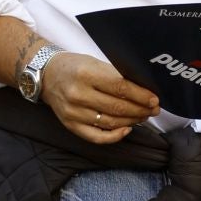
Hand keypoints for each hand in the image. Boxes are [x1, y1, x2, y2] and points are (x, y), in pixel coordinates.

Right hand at [40, 53, 158, 144]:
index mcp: (86, 74)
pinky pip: (96, 137)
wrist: (47, 76)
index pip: (120, 87)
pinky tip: (126, 129)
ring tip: (143, 117)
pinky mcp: (70, 125)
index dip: (141, 95)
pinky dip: (114, 136)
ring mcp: (74, 112)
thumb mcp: (95, 63)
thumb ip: (116, 76)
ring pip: (110, 122)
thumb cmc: (75, 67)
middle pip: (117, 107)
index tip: (154, 100)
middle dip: (140, 110)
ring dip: (132, 121)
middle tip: (154, 110)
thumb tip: (143, 90)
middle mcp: (78, 94)